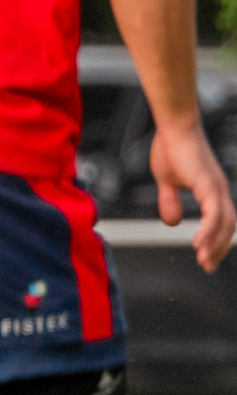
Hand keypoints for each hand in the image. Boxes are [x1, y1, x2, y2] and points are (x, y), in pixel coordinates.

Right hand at [150, 122, 234, 271]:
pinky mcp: (208, 185)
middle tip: (208, 267)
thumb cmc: (170, 148)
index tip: (206, 258)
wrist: (174, 127)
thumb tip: (173, 222)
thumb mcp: (167, 182)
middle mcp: (219, 190)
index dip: (215, 241)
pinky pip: (214, 215)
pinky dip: (208, 231)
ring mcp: (216, 188)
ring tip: (204, 261)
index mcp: (211, 190)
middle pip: (228, 227)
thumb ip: (170, 201)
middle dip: (219, 249)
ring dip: (215, 245)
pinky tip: (199, 244)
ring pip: (224, 224)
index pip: (221, 221)